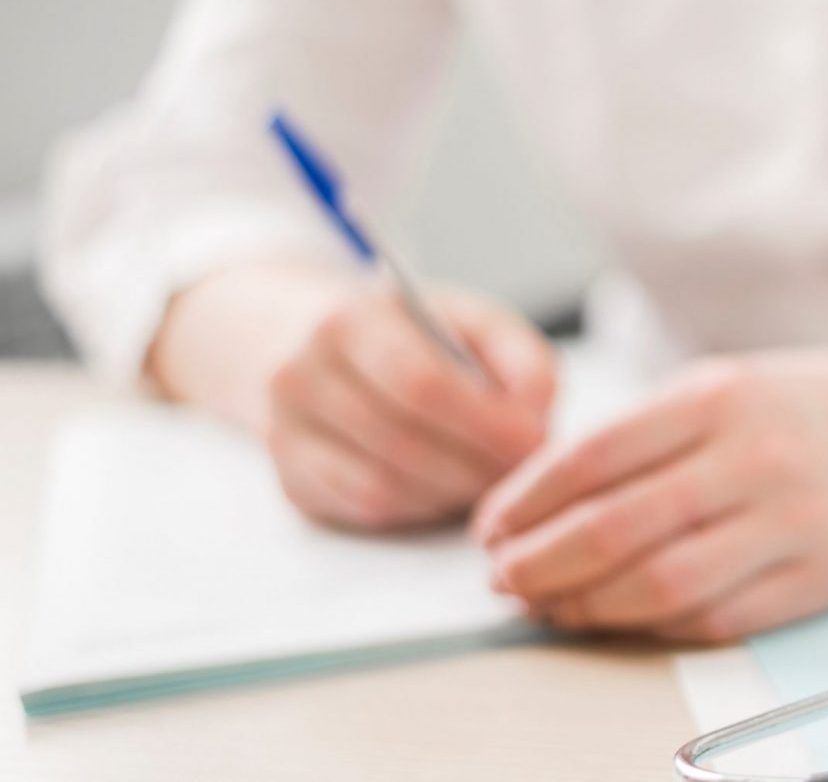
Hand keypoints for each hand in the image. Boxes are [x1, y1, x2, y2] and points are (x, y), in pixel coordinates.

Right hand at [263, 284, 557, 529]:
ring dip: (452, 492)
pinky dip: (421, 507)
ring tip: (492, 479)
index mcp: (351, 321)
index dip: (484, 422)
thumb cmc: (411, 333)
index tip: (534, 439)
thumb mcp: (473, 321)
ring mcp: (287, 433)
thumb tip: (536, 417)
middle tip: (522, 470)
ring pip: (383, 486)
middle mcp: (302, 376)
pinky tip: (450, 489)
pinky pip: (367, 509)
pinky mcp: (293, 479)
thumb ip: (522, 359)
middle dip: (475, 465)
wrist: (310, 342)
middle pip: (402, 441)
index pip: (421, 383)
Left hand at [471, 350, 827, 642]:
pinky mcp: (815, 580)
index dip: (526, 503)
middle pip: (616, 529)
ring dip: (587, 606)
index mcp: (720, 396)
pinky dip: (652, 625)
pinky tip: (619, 616)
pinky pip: (715, 619)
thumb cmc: (798, 411)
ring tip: (551, 605)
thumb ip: (638, 438)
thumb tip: (534, 507)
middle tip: (505, 578)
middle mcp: (757, 457)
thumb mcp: (719, 387)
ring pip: (661, 586)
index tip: (490, 528)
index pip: (592, 458)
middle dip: (540, 564)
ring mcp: (792, 522)